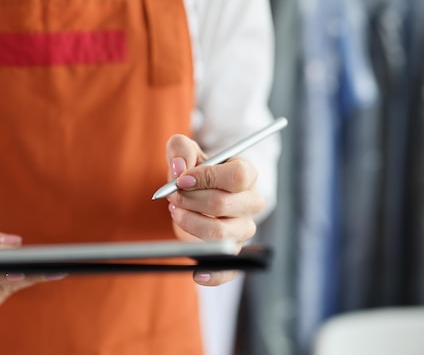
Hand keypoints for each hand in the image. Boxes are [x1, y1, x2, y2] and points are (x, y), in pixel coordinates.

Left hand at [164, 135, 264, 285]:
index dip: (206, 177)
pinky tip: (196, 274)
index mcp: (246, 174)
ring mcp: (244, 229)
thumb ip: (180, 149)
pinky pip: (229, 270)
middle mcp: (251, 202)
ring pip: (219, 233)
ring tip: (176, 212)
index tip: (181, 180)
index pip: (237, 176)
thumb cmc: (194, 172)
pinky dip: (213, 274)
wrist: (196, 194)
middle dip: (190, 200)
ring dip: (189, 223)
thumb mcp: (185, 153)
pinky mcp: (233, 252)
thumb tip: (180, 167)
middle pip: (223, 204)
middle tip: (172, 196)